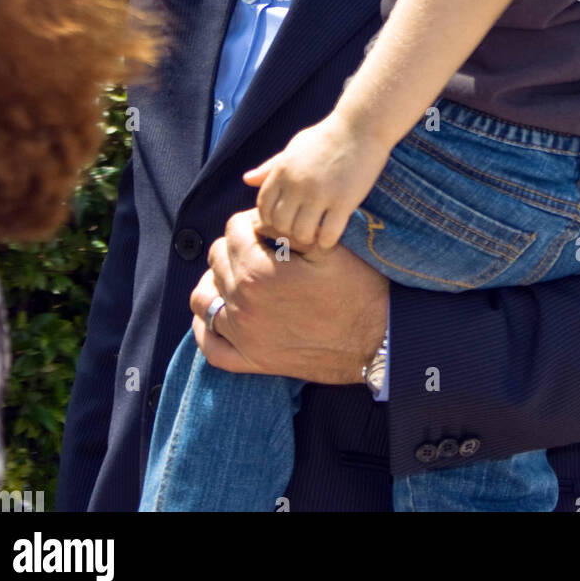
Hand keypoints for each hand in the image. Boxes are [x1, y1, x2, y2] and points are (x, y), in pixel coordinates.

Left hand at [190, 207, 387, 381]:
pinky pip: (210, 346)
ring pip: (203, 299)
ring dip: (215, 280)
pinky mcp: (251, 361)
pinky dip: (206, 327)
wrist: (375, 340)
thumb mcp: (327, 246)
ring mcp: (243, 337)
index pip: (233, 229)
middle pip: (217, 258)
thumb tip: (262, 218)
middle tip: (261, 246)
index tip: (270, 226)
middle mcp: (242, 305)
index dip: (252, 220)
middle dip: (236, 245)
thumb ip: (287, 228)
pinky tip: (219, 311)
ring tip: (238, 273)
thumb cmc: (356, 289)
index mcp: (258, 272)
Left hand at [244, 117, 390, 248]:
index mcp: (282, 170)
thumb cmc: (327, 136)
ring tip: (316, 233)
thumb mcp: (294, 147)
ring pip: (302, 233)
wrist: (362, 126)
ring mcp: (320, 194)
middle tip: (300, 229)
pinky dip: (327, 241)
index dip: (270, 219)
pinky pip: (328, 235)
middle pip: (281, 224)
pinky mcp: (343, 202)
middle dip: (288, 231)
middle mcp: (297, 184)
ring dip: (308, 238)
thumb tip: (246, 180)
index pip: (264, 207)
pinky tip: (331, 235)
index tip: (282, 221)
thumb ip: (271, 166)